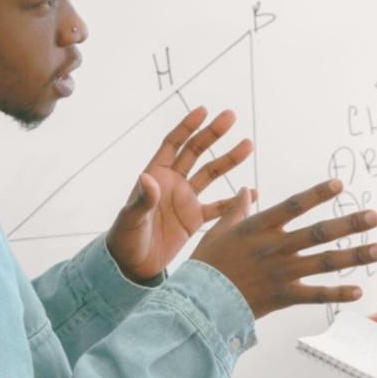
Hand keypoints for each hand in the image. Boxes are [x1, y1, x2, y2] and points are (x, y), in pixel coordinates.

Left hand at [106, 107, 253, 282]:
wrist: (132, 267)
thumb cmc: (124, 240)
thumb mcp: (130, 219)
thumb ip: (142, 200)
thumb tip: (147, 178)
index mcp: (155, 175)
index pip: (173, 144)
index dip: (187, 126)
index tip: (204, 110)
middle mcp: (172, 183)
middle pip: (196, 152)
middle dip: (213, 133)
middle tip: (231, 116)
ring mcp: (185, 200)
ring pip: (211, 174)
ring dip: (229, 160)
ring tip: (248, 145)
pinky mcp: (195, 219)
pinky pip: (219, 207)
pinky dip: (235, 200)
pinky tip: (251, 193)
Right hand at [190, 178, 376, 318]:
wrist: (199, 302)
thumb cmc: (207, 264)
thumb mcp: (218, 230)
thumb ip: (238, 210)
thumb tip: (248, 189)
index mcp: (259, 228)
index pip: (294, 205)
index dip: (317, 194)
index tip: (340, 185)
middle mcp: (275, 248)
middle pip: (319, 233)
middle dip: (349, 224)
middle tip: (374, 216)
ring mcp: (282, 273)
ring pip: (325, 262)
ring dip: (354, 256)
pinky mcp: (284, 296)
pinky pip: (315, 295)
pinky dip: (337, 293)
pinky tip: (358, 291)